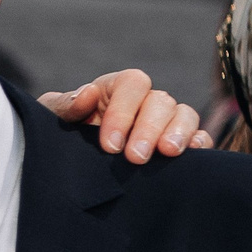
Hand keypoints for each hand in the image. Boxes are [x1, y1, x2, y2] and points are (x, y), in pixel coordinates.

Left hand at [38, 69, 209, 162]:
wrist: (65, 167)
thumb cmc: (58, 135)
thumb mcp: (51, 119)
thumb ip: (65, 106)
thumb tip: (87, 94)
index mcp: (114, 89)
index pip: (132, 84)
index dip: (124, 111)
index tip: (109, 145)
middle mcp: (144, 102)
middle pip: (161, 101)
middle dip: (149, 129)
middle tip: (135, 157)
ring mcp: (163, 123)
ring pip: (184, 115)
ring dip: (178, 133)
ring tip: (167, 153)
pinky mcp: (177, 145)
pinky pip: (199, 138)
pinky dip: (200, 145)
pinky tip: (192, 156)